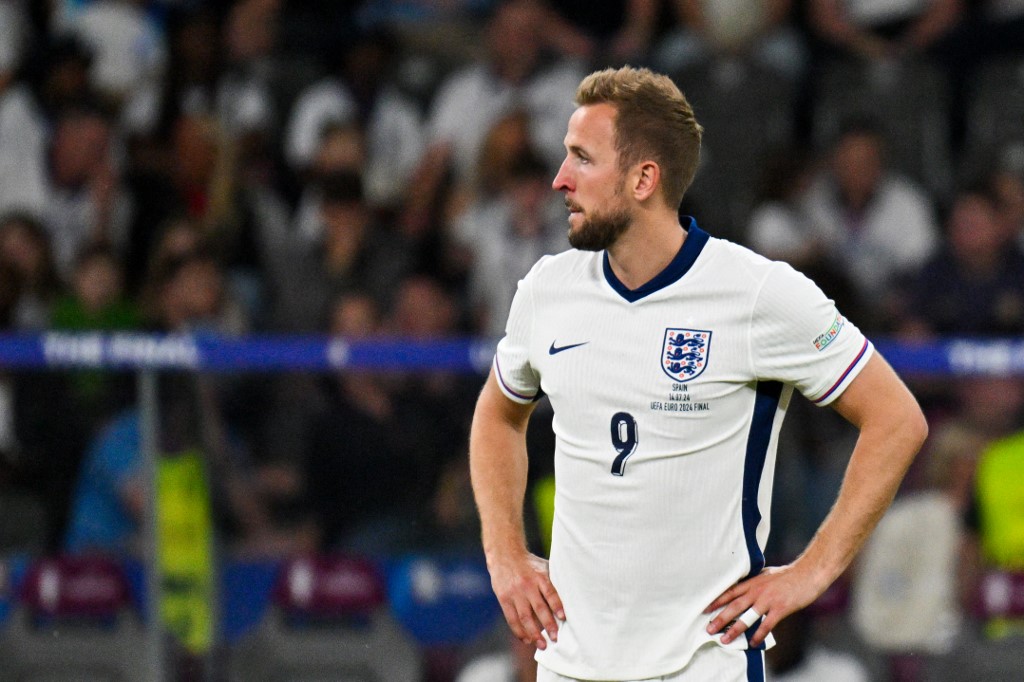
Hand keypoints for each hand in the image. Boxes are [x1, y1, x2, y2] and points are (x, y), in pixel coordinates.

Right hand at [488, 551, 564, 649]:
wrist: (505, 554)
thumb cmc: (529, 563)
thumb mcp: (543, 566)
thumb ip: (553, 582)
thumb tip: (570, 599)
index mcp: (540, 576)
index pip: (550, 593)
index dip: (557, 606)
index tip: (563, 618)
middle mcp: (527, 585)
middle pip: (539, 608)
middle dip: (548, 625)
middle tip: (555, 639)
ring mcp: (514, 593)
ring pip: (525, 617)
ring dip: (534, 633)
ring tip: (542, 645)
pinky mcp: (504, 598)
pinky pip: (511, 618)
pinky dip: (519, 631)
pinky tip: (526, 639)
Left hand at [703, 564, 825, 646]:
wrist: (807, 574)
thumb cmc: (788, 574)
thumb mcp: (766, 574)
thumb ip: (754, 582)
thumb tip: (745, 586)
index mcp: (753, 582)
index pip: (730, 592)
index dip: (717, 601)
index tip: (705, 609)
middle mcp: (757, 591)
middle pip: (734, 606)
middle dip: (720, 618)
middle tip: (708, 629)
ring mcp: (768, 600)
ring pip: (747, 617)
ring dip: (735, 629)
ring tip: (724, 639)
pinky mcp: (780, 609)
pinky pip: (766, 625)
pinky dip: (758, 635)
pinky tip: (752, 642)